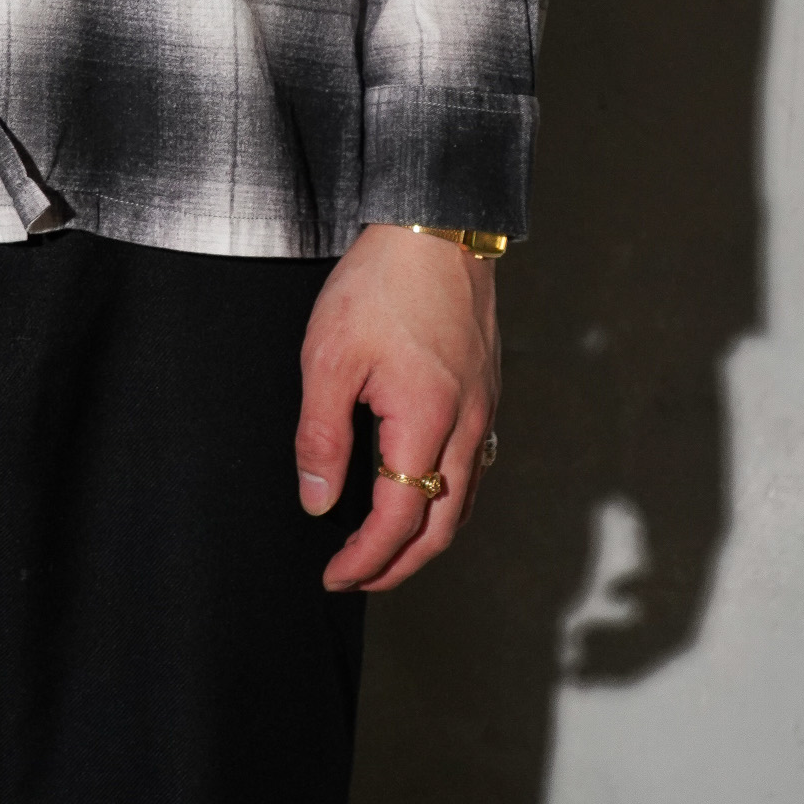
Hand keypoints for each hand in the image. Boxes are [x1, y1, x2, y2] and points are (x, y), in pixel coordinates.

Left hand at [295, 222, 499, 591]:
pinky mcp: (486, 390)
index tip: (333, 576)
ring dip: (425, 536)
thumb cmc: (380, 284)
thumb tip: (317, 501)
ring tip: (382, 548)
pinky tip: (418, 491)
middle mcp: (467, 427)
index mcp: (427, 424)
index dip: (365, 559)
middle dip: (399, 564)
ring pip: (463, 500)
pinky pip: (472, 467)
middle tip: (356, 577)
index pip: (398, 520)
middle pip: (442, 526)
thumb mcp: (330, 356)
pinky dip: (445, 499)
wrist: (436, 226)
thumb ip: (321, 435)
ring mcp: (484, 410)